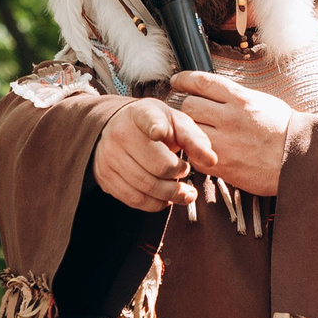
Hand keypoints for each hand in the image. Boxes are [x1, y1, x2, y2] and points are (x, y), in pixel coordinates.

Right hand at [94, 97, 216, 211]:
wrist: (117, 128)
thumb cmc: (155, 126)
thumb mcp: (176, 123)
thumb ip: (195, 139)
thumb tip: (211, 161)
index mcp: (142, 113)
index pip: (148, 119)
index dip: (154, 126)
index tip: (159, 132)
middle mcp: (121, 133)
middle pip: (157, 166)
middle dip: (178, 175)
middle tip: (186, 172)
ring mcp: (109, 156)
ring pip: (146, 186)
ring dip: (171, 194)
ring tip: (184, 192)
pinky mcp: (106, 177)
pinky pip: (134, 199)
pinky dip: (155, 204)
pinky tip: (165, 198)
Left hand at [168, 72, 294, 198]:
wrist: (299, 160)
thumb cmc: (283, 130)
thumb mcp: (262, 102)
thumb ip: (235, 97)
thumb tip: (210, 92)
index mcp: (241, 99)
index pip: (202, 82)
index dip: (184, 79)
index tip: (177, 81)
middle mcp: (229, 118)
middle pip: (189, 105)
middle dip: (188, 108)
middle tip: (192, 114)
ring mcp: (224, 142)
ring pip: (188, 129)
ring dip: (189, 130)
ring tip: (197, 132)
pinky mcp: (221, 164)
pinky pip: (194, 154)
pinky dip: (195, 152)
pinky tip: (205, 151)